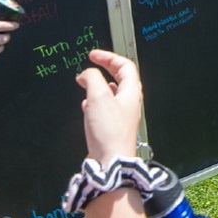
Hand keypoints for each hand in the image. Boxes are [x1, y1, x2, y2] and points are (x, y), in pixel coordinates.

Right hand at [76, 48, 142, 163]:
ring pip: (111, 93)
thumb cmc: (110, 132)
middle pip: (120, 78)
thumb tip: (87, 73)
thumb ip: (92, 79)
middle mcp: (129, 103)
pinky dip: (94, 102)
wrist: (111, 162)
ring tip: (85, 82)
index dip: (109, 57)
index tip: (94, 55)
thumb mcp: (99, 97)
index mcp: (131, 92)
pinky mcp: (113, 127)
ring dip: (98, 85)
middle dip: (104, 69)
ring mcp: (122, 116)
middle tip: (92, 64)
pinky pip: (105, 108)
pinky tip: (86, 105)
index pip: (125, 66)